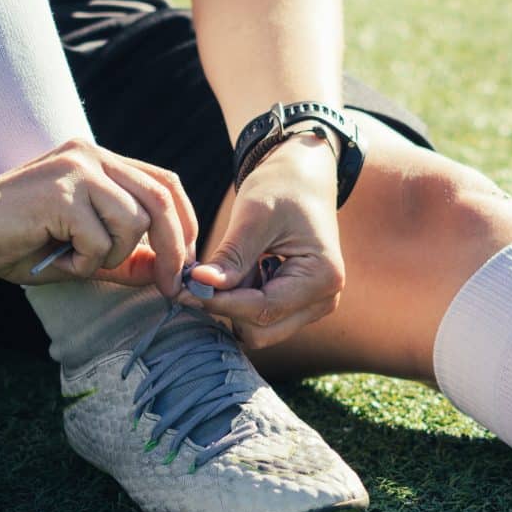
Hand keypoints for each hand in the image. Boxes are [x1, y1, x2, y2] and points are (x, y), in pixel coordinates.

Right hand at [0, 139, 197, 288]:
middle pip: (162, 200)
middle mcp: (92, 156)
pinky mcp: (60, 192)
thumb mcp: (78, 253)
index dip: (185, 225)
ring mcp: (76, 170)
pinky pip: (100, 239)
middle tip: (168, 286)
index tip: (180, 267)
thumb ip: (121, 258)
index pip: (165, 184)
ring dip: (114, 256)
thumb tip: (164, 272)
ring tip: (77, 260)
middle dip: (173, 250)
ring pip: (134, 222)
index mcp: (99, 162)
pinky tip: (55, 256)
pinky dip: (85, 261)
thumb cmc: (11, 240)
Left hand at [185, 135, 343, 347]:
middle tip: (200, 277)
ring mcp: (312, 307)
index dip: (221, 302)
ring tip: (226, 268)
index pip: (263, 309)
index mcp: (323, 276)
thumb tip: (199, 284)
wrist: (301, 181)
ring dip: (233, 306)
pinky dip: (240, 303)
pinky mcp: (297, 307)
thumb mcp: (254, 215)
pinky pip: (260, 321)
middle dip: (227, 307)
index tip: (187, 286)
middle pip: (261, 330)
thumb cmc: (282, 188)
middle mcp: (324, 300)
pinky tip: (238, 273)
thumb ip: (231, 256)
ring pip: (258, 330)